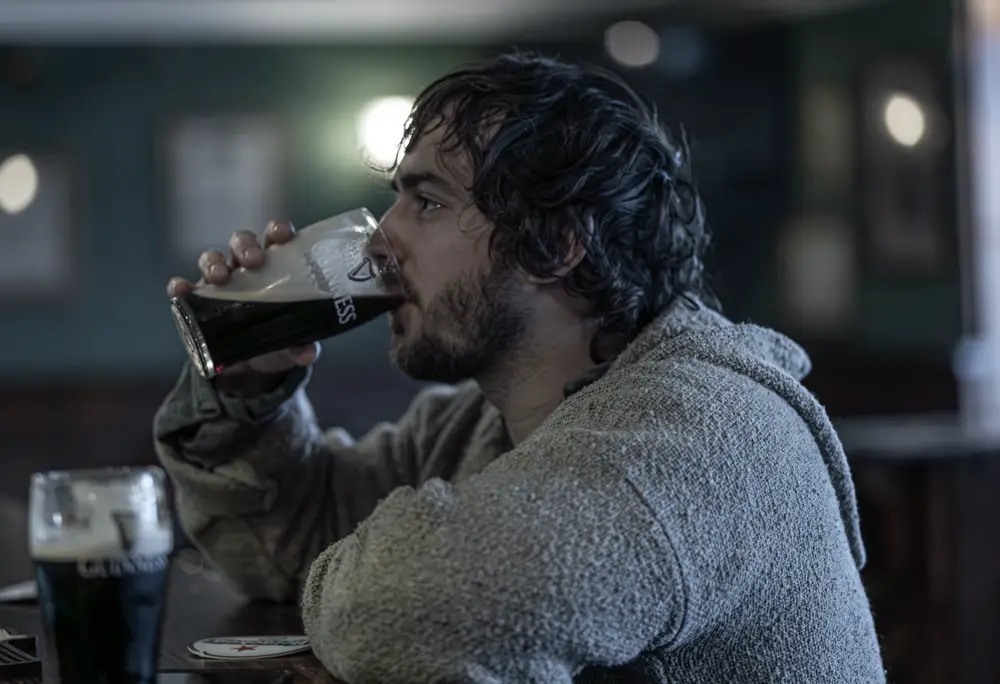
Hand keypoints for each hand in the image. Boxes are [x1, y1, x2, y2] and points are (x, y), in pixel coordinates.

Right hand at [166, 220, 320, 378]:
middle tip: (253, 261)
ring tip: (219, 278)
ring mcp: (218, 283)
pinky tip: (181, 290)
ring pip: (211, 259)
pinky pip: (184, 289)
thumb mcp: (290, 346)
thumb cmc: (274, 339)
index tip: (283, 235)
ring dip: (214, 264)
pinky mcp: (196, 302)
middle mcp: (244, 268)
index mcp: (274, 267)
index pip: (275, 239)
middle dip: (246, 246)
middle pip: (241, 242)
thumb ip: (300, 347)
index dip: (278, 231)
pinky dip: (180, 287)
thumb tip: (307, 353)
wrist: (248, 367)